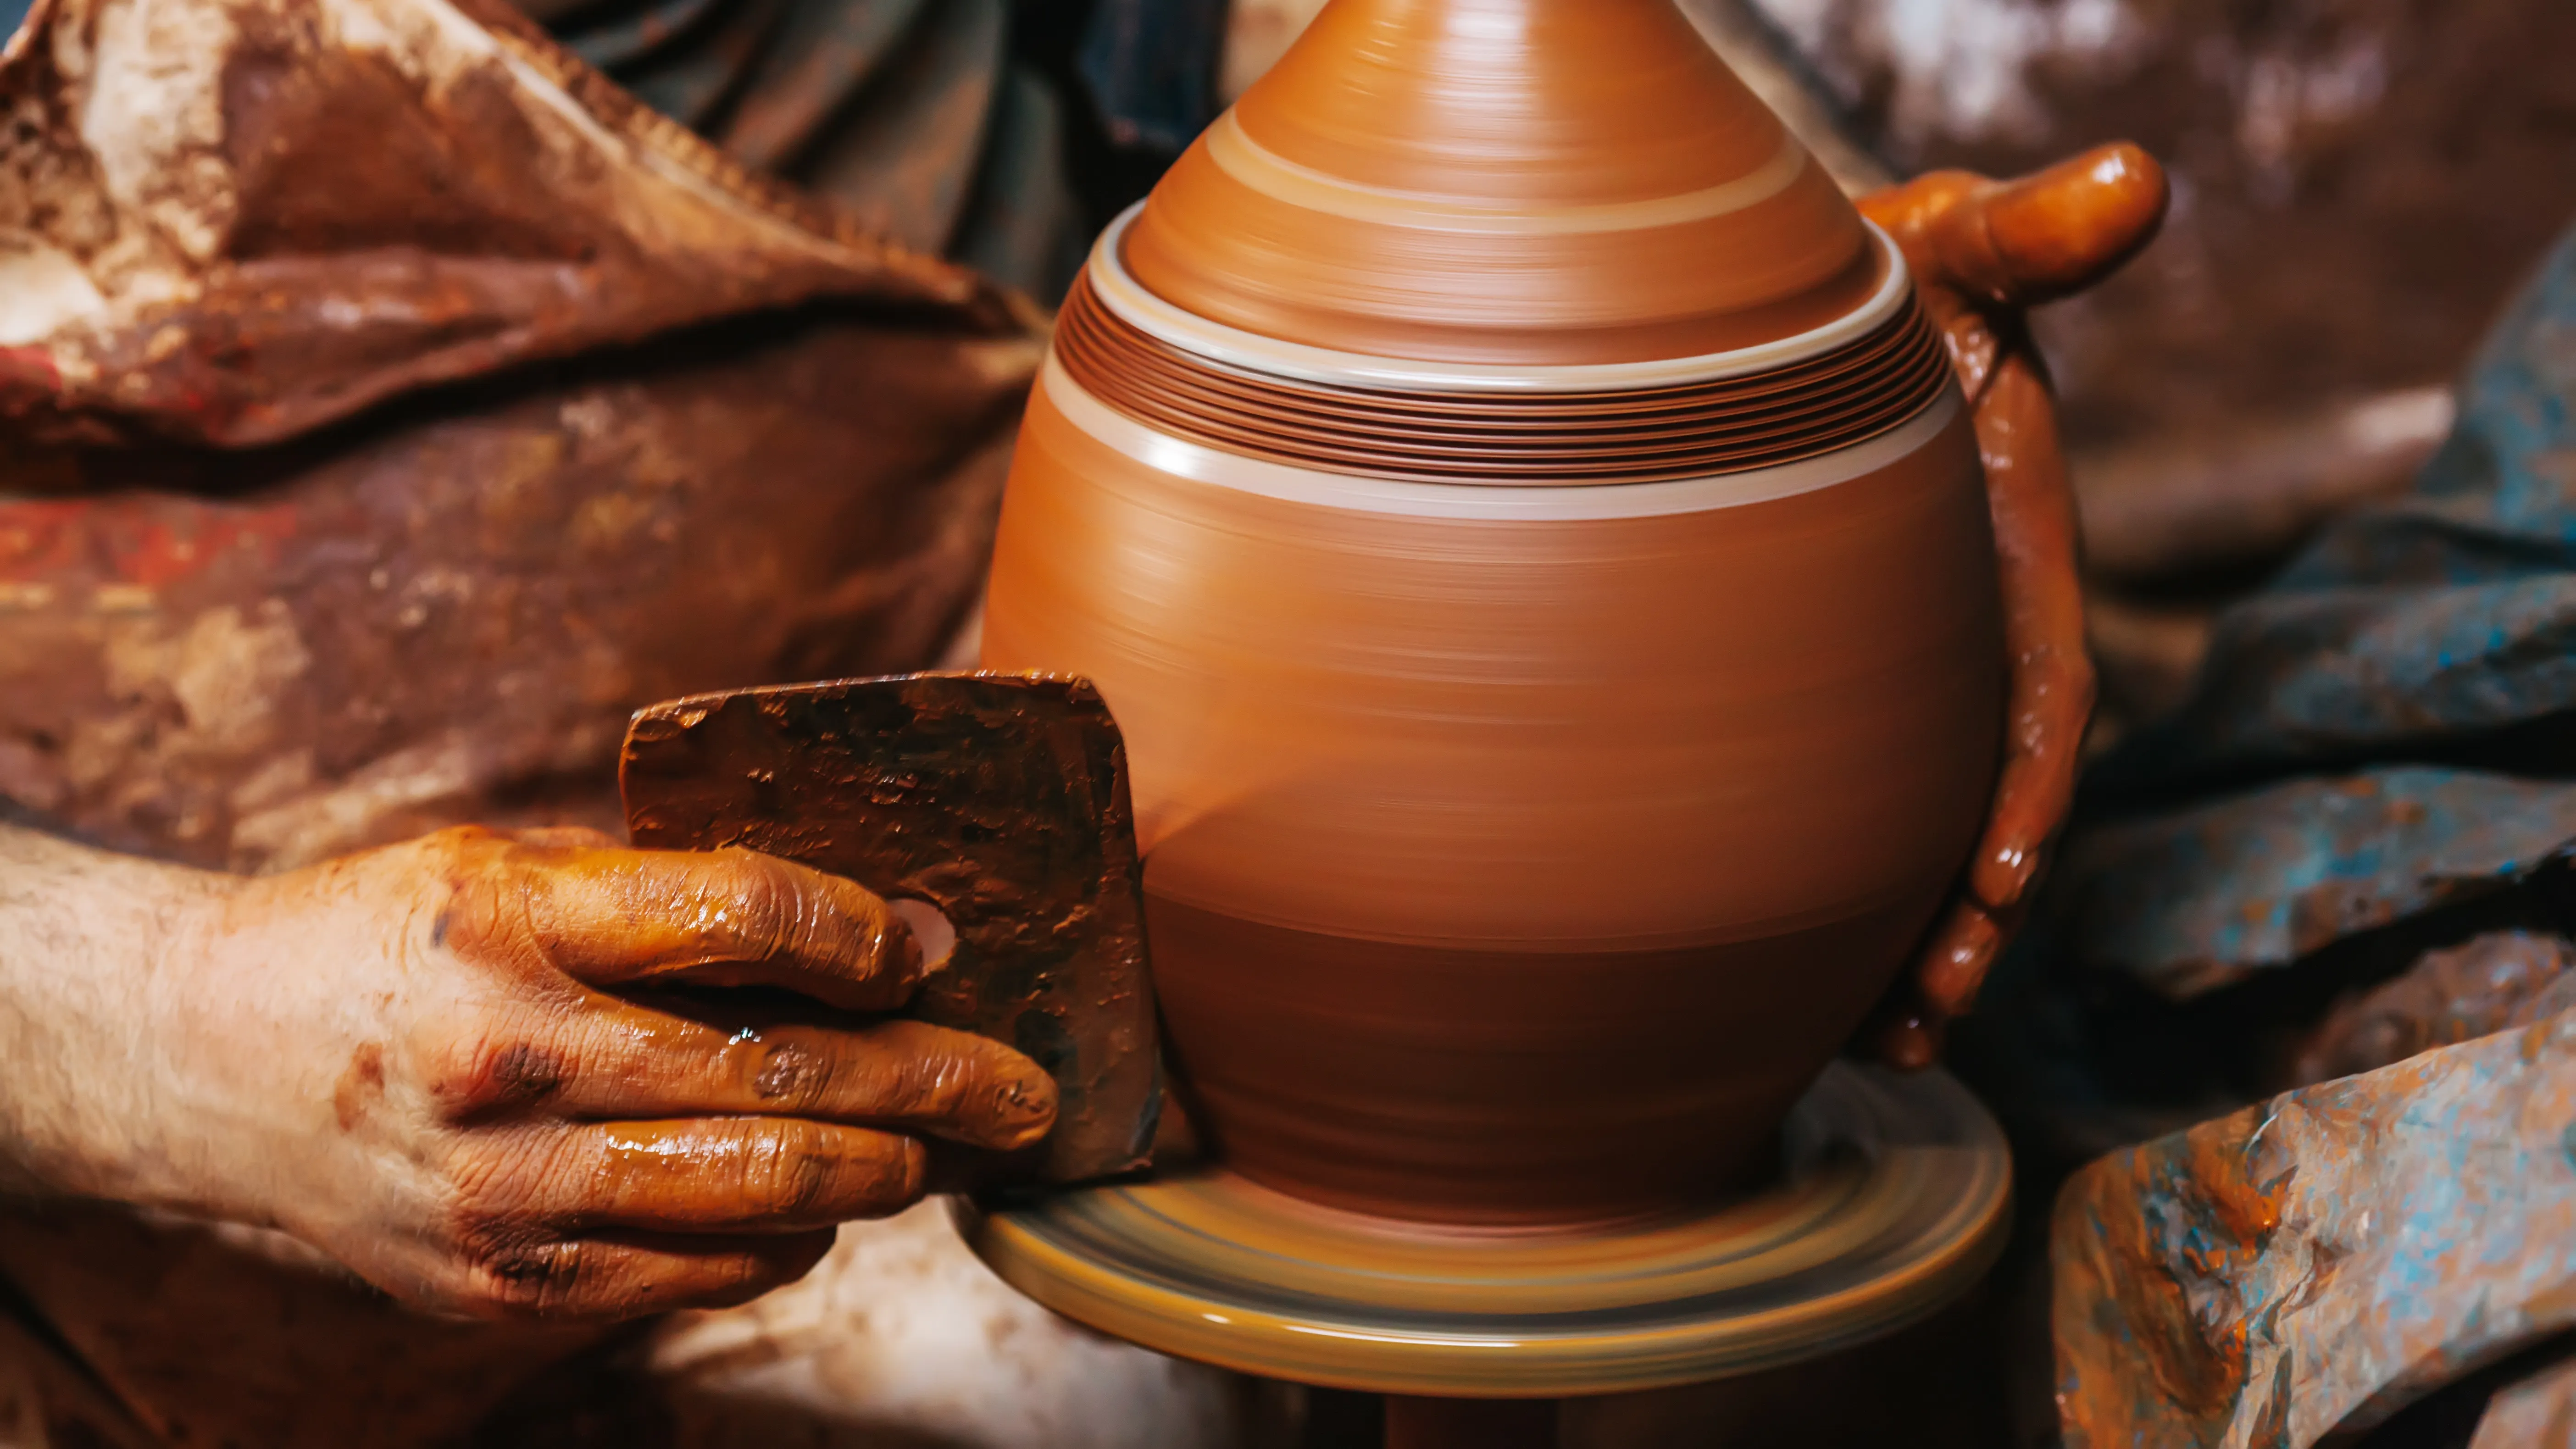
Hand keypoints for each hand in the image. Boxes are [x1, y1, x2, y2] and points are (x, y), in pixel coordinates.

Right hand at [7, 826, 1053, 1320]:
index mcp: (513, 919)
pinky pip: (696, 1273)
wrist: (196, 1059)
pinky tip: (821, 1213)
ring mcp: (505, 1187)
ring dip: (879, 1169)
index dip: (865, 933)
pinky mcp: (499, 1281)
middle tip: (1023, 1087)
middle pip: (783, 1070)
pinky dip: (783, 1243)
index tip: (934, 946)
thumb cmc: (378, 943)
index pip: (740, 916)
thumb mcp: (498, 868)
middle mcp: (511, 1056)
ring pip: (760, 1189)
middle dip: (934, 1079)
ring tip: (940, 1150)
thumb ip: (655, 899)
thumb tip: (856, 935)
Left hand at [1856, 145, 2167, 1067]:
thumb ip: (2030, 234)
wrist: (1807, 327)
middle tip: (1929, 1013)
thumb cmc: (1893, 285)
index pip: (2037, 689)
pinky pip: (1844, 814)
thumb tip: (2134, 179)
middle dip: (1967, 914)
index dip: (2026, 779)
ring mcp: (1898, 682)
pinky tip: (1808, 991)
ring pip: (1915, 835)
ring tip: (1881, 1045)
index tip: (2006, 869)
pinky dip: (1839, 899)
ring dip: (1907, 941)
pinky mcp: (1822, 701)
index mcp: (2010, 560)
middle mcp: (1964, 640)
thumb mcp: (1956, 246)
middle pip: (1980, 801)